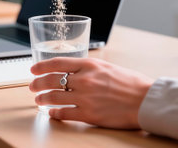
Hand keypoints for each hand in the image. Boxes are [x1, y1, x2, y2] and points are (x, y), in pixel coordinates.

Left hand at [29, 58, 153, 128]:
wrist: (145, 100)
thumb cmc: (131, 83)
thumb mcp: (107, 67)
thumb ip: (89, 69)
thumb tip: (73, 73)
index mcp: (89, 64)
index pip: (57, 62)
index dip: (41, 66)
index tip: (33, 69)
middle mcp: (84, 80)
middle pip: (52, 80)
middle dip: (38, 83)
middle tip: (32, 86)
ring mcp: (85, 98)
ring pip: (54, 97)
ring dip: (42, 98)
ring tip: (39, 100)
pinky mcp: (88, 115)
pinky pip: (64, 114)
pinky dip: (54, 113)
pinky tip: (52, 113)